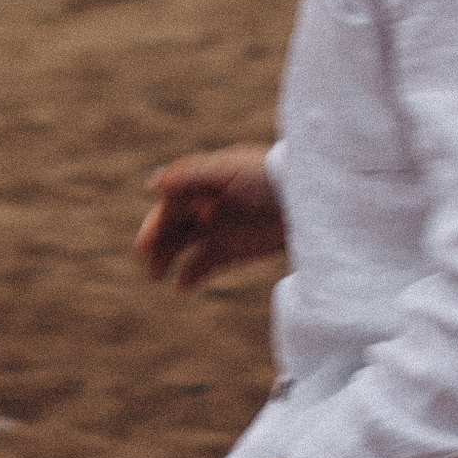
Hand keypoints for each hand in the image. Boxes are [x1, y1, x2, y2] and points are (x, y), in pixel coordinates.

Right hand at [135, 147, 284, 290]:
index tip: (149, 239)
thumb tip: (151, 186)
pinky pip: (204, 265)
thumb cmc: (268, 176)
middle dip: (157, 241)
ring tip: (156, 275)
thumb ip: (189, 175)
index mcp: (202, 181)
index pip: (170, 202)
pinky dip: (191, 276)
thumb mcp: (227, 171)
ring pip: (182, 245)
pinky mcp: (234, 250)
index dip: (158, 220)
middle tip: (146, 258)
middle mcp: (206, 204)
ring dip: (166, 258)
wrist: (310, 199)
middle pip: (172, 224)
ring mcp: (219, 228)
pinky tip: (181, 287)